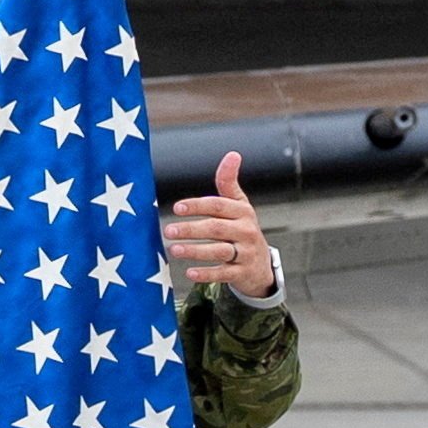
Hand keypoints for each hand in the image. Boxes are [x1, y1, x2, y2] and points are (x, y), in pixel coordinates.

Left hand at [165, 152, 275, 295]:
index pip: (218, 206)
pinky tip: (189, 273)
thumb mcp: (239, 206)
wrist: (260, 265)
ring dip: (196, 250)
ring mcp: (246, 253)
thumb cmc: (241, 230)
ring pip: (219, 251)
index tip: (176, 208)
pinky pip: (224, 274)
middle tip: (167, 231)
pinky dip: (207, 273)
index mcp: (242, 212)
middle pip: (216, 228)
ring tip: (173, 250)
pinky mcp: (242, 273)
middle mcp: (246, 231)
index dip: (198, 206)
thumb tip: (232, 154)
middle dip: (191, 229)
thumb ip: (229, 183)